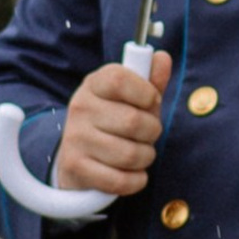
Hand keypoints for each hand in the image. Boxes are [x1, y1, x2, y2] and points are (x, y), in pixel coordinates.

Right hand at [53, 52, 171, 197]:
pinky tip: (132, 173)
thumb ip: (150, 80)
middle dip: (152, 132)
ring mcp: (75, 138)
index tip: (151, 102)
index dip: (146, 93)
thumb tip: (163, 58)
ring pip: (131, 154)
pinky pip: (121, 180)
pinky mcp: (76, 167)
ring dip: (145, 157)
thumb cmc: (113, 122)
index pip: (119, 79)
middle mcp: (80, 108)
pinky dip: (136, 180)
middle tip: (147, 134)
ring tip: (139, 153)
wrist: (77, 157)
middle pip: (134, 122)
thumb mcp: (131, 98)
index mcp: (94, 84)